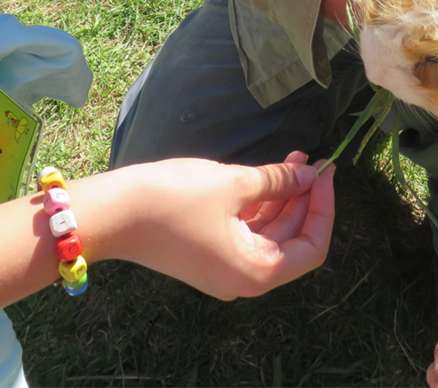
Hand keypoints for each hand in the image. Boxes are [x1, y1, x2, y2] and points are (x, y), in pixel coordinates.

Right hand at [113, 151, 334, 299]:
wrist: (112, 212)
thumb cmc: (174, 199)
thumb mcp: (234, 184)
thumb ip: (278, 181)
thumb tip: (309, 175)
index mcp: (256, 272)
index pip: (312, 248)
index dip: (323, 208)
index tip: (325, 174)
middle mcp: (243, 279)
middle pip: (291, 240)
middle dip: (303, 198)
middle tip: (311, 159)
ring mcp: (224, 268)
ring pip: (269, 234)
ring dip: (282, 198)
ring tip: (293, 158)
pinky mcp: (207, 253)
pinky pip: (245, 232)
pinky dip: (259, 205)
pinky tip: (266, 174)